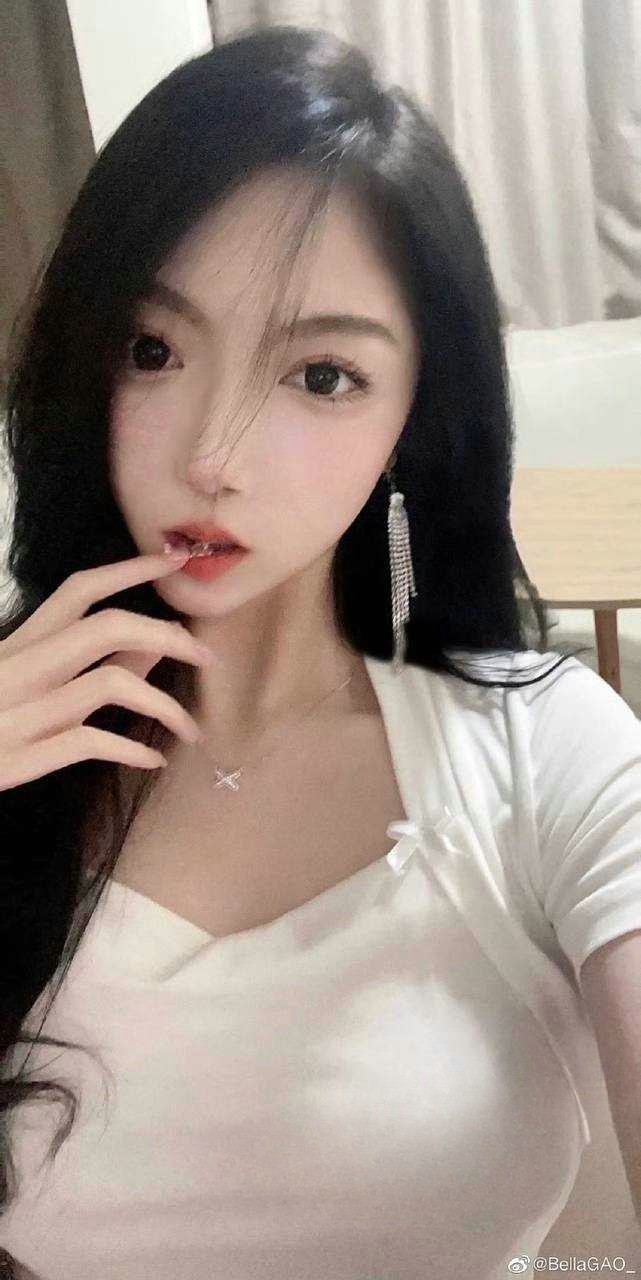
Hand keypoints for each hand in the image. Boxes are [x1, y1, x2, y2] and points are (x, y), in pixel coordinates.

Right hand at [0, 551, 212, 789]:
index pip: (79, 590)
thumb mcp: (18, 678)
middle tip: (208, 656)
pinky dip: (131, 751)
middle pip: (105, 626)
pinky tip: (153, 762)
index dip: (132, 569)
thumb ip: (79, 661)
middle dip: (166, 634)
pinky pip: (91, 741)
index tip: (177, 559)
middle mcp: (17, 667)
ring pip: (109, 684)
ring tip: (190, 728)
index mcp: (16, 644)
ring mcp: (20, 711)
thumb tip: (151, 647)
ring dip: (164, 705)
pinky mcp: (23, 756)